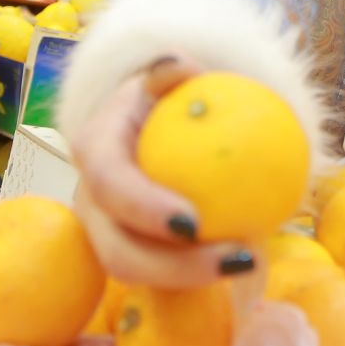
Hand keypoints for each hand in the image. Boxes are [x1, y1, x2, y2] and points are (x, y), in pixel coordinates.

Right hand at [67, 53, 255, 288]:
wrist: (157, 121)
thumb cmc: (168, 97)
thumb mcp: (170, 77)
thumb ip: (172, 71)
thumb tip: (176, 67)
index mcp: (95, 149)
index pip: (109, 183)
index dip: (143, 207)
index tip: (194, 222)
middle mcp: (91, 199)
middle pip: (117, 251)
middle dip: (174, 268)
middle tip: (239, 258)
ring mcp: (107, 232)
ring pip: (139, 274)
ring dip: (194, 279)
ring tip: (252, 261)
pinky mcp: (133, 252)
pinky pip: (164, 275)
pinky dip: (203, 273)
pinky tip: (254, 262)